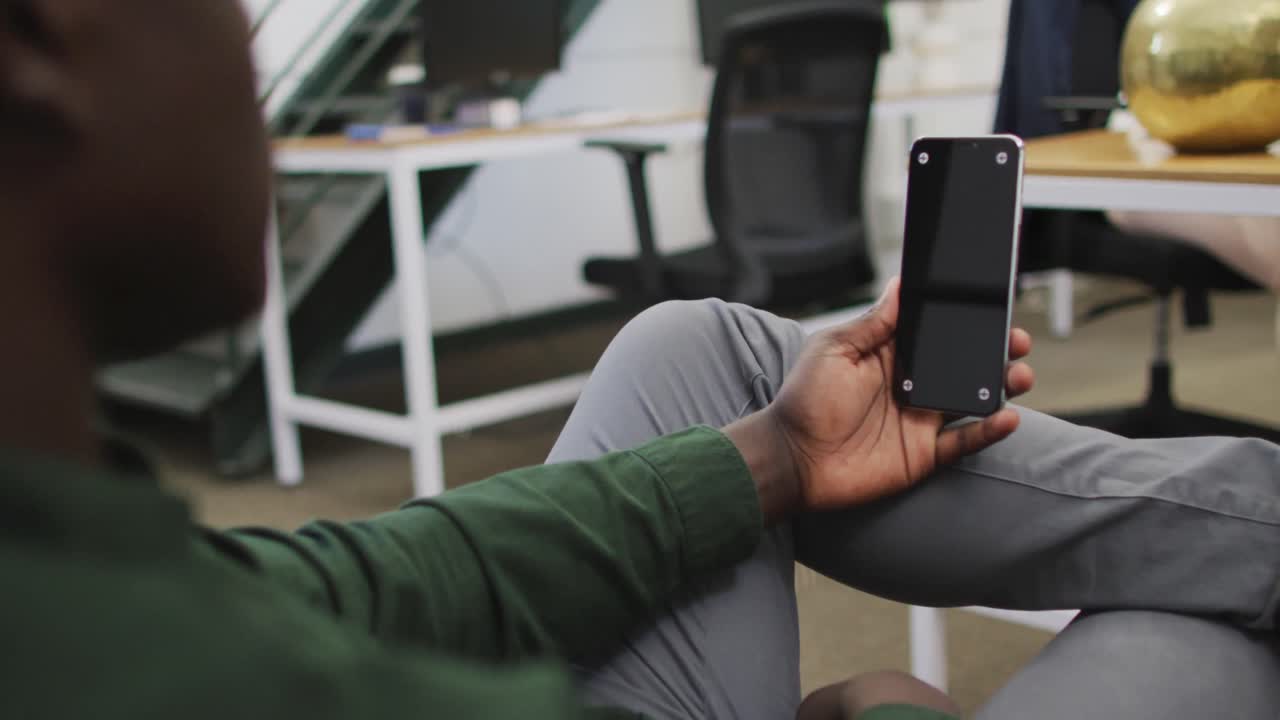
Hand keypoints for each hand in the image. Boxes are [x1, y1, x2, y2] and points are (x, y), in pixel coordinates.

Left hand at [725, 278, 1034, 521]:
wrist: (792, 458)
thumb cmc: (804, 400)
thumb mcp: (835, 349)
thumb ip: (874, 321)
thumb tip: (901, 283)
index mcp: (890, 355)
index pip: (936, 332)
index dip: (963, 320)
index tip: (991, 305)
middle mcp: (910, 384)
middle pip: (963, 363)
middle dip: (994, 350)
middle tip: (1015, 340)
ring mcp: (920, 420)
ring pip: (973, 399)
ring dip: (1001, 386)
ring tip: (1018, 374)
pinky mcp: (924, 454)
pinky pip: (965, 441)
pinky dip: (989, 431)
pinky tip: (1007, 417)